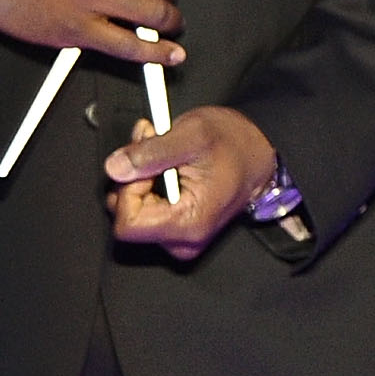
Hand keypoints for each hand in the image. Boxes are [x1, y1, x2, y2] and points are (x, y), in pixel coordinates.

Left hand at [103, 108, 273, 260]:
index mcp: (188, 224)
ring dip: (138, 179)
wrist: (259, 152)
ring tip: (162, 154)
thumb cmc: (234, 143)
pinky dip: (147, 186)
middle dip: (133, 178)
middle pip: (128, 219)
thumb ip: (150, 153)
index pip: (128, 223)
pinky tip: (164, 166)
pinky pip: (144, 213)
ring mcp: (180, 239)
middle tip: (153, 147)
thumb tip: (115, 168)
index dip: (130, 188)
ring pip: (132, 214)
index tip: (147, 162)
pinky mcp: (178, 232)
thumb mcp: (192, 135)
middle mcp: (184, 241)